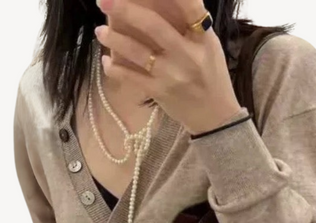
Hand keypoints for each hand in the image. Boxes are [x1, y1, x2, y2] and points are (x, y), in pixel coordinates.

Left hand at [95, 0, 243, 134]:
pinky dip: (114, 69)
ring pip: (137, 52)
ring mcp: (172, 75)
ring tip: (100, 31)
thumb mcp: (210, 48)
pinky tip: (107, 62)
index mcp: (204, 39)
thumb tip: (163, 2)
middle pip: (154, 26)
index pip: (190, 7)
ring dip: (114, 39)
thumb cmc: (212, 78)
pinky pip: (130, 77)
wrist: (215, 117)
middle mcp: (188, 55)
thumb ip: (192, 25)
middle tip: (104, 0)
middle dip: (125, 9)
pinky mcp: (160, 92)